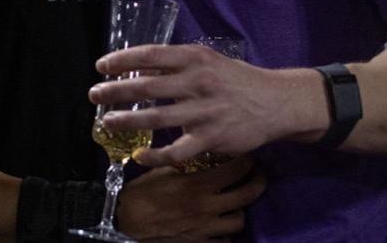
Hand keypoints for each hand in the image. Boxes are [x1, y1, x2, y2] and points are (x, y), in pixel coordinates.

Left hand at [90, 44, 325, 166]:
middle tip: (94, 93)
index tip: (102, 65)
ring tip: (106, 122)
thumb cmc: (237, 78)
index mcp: (195, 57)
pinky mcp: (211, 138)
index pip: (151, 55)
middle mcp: (198, 81)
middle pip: (147, 85)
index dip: (123, 60)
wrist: (276, 101)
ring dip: (127, 120)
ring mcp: (204, 111)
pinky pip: (176, 151)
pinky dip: (155, 156)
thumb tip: (141, 66)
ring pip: (156, 117)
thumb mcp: (209, 59)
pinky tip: (139, 156)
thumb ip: (179, 63)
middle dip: (116, 90)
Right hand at [117, 156, 264, 240]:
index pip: (234, 170)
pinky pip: (224, 241)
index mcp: (199, 185)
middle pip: (246, 195)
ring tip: (238, 200)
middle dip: (257, 182)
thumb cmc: (143, 192)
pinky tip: (221, 223)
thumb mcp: (163, 170)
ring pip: (239, 220)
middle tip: (258, 174)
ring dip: (241, 209)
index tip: (248, 154)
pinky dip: (226, 232)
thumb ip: (185, 164)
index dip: (246, 161)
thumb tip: (196, 151)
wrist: (128, 222)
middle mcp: (208, 207)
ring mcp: (207, 229)